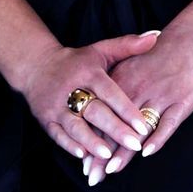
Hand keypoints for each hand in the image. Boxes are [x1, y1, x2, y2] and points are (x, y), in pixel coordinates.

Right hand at [17, 28, 165, 185]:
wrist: (35, 66)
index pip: (110, 92)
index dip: (126, 110)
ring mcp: (56, 106)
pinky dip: (69, 145)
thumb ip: (128, 45)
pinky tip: (83, 155)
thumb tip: (157, 36)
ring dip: (90, 140)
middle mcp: (71, 89)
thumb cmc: (76, 62)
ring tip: (107, 153)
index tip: (144, 126)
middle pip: (94, 111)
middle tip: (134, 145)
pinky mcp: (45, 118)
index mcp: (88, 73)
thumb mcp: (100, 50)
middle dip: (114, 129)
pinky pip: (57, 134)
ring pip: (75, 125)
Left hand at [83, 25, 192, 180]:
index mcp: (120, 84)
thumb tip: (93, 121)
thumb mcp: (126, 68)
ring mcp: (159, 97)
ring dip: (125, 151)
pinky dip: (157, 137)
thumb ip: (111, 93)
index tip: (84, 165)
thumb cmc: (153, 58)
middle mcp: (137, 92)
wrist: (187, 42)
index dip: (92, 143)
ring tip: (112, 170)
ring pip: (138, 129)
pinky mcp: (180, 102)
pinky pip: (167, 123)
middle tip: (93, 177)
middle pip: (116, 128)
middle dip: (103, 154)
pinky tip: (147, 151)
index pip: (102, 120)